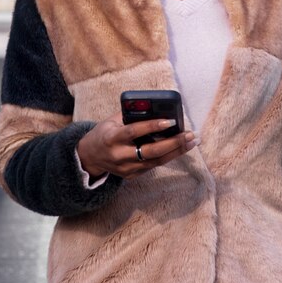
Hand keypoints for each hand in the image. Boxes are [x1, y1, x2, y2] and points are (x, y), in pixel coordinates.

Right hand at [77, 112, 198, 179]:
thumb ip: (131, 115)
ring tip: (191, 141)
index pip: (134, 132)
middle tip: (189, 134)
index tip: (170, 121)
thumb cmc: (104, 133)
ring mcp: (126, 168)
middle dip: (173, 143)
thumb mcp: (112, 120)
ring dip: (176, 151)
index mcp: (112, 138)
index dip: (152, 126)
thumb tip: (154, 107)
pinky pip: (153, 166)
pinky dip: (168, 156)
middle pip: (150, 152)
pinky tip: (180, 148)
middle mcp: (120, 156)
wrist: (90, 157)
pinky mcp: (132, 175)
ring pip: (156, 162)